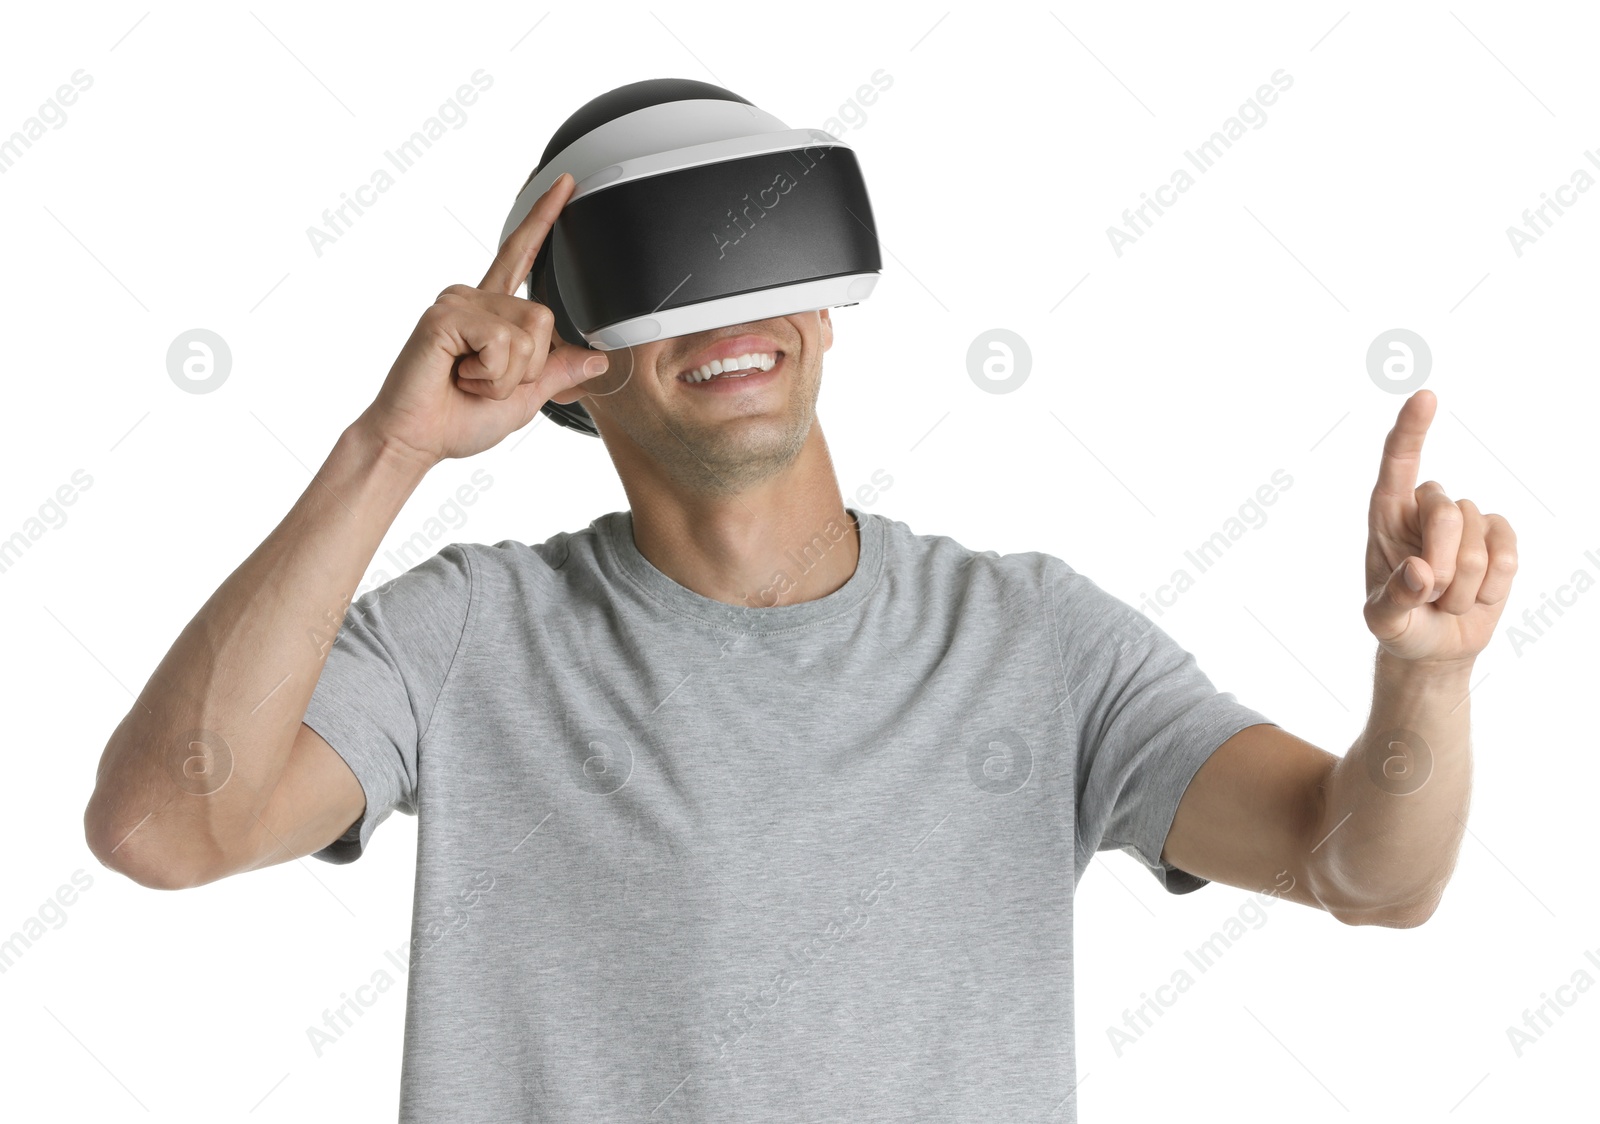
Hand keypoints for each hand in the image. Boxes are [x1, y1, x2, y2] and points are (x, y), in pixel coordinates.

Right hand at [354, 171, 609, 466]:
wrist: (415, 441)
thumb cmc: (457, 419)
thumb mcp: (525, 398)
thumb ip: (557, 372)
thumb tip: (597, 357)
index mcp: (491, 312)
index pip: (522, 257)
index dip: (544, 220)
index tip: (564, 184)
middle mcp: (474, 298)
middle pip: (544, 317)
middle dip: (526, 368)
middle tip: (482, 382)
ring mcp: (458, 302)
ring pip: (528, 333)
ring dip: (507, 376)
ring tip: (467, 380)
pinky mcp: (446, 314)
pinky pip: (501, 341)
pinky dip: (490, 374)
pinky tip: (458, 376)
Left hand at [1363, 389, 1517, 666]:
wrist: (1435, 644)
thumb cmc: (1400, 625)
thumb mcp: (1383, 621)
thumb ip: (1392, 600)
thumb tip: (1417, 571)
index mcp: (1387, 516)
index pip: (1398, 464)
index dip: (1411, 430)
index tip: (1426, 397)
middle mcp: (1426, 510)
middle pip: (1447, 512)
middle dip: (1442, 564)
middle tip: (1428, 594)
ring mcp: (1466, 522)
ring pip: (1478, 539)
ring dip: (1464, 585)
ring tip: (1446, 600)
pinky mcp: (1498, 538)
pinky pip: (1508, 552)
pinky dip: (1493, 585)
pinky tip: (1476, 596)